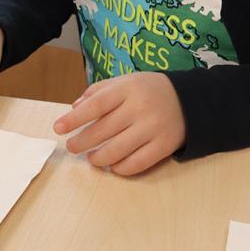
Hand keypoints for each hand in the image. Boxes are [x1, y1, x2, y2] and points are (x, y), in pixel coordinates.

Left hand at [53, 72, 185, 175]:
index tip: (58, 128)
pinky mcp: (164, 146)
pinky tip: (113, 166)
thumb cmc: (150, 90)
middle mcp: (140, 107)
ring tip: (91, 158)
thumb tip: (74, 108)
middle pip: (103, 130)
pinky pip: (137, 163)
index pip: (96, 104)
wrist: (191, 101)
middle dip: (81, 142)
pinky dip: (120, 168)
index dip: (74, 118)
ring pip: (117, 150)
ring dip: (98, 158)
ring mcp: (153, 128)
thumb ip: (99, 91)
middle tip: (72, 147)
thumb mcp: (126, 81)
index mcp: (128, 88)